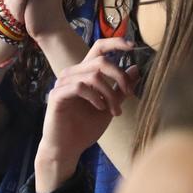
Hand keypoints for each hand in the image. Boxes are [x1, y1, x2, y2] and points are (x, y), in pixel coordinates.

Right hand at [35, 38, 134, 192]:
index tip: (132, 47)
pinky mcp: (57, 95)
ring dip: (109, 93)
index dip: (115, 43)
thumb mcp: (110, 107)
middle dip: (119, 76)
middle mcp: (72, 74)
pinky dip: (95, 97)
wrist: (67, 149)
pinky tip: (100, 108)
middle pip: (100, 61)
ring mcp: (63, 84)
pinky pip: (79, 87)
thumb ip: (120, 89)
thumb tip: (136, 69)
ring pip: (93, 75)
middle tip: (129, 94)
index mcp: (85, 73)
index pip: (99, 49)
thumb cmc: (85, 128)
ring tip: (115, 111)